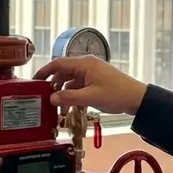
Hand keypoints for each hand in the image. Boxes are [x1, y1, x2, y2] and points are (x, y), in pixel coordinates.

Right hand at [33, 55, 147, 114]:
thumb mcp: (90, 98)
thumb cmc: (116, 94)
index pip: (58, 63)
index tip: (34, 81)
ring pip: (71, 81)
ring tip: (59, 110)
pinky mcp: (96, 81)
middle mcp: (86, 65)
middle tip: (45, 99)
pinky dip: (74, 96)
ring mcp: (92, 73)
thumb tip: (52, 99)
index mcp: (84, 64)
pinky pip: (79, 86)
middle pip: (63, 73)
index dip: (44, 71)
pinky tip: (71, 108)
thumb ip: (69, 98)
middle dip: (54, 87)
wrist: (137, 99)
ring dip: (64, 94)